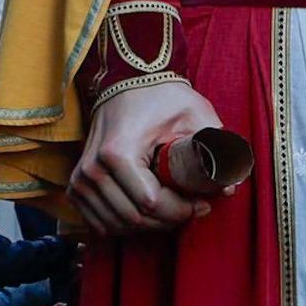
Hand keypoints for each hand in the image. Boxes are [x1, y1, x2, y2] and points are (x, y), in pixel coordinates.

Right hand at [69, 81, 225, 237]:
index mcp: (118, 152)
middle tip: (192, 207)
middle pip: (134, 218)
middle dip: (168, 220)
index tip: (201, 204)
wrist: (125, 80)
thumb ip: (216, 147)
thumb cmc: (160, 96)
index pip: (150, 204)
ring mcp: (81, 178)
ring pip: (117, 225)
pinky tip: (147, 212)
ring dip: (148, 225)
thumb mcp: (195, 113)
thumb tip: (228, 188)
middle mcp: (93, 168)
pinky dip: (124, 225)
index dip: (181, 211)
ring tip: (171, 208)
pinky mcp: (77, 185)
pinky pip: (99, 222)